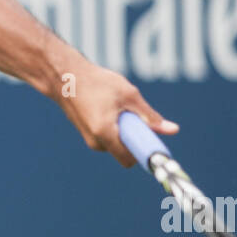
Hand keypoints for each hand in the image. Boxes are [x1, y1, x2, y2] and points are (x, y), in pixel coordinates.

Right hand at [54, 61, 178, 168]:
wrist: (64, 76)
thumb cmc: (97, 82)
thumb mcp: (129, 95)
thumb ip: (149, 116)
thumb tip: (172, 130)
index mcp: (105, 133)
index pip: (129, 159)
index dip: (143, 154)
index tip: (152, 143)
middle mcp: (95, 141)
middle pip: (124, 152)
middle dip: (134, 139)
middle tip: (135, 117)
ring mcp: (89, 138)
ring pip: (116, 143)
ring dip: (123, 131)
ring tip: (118, 107)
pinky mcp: (86, 132)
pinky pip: (107, 137)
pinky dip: (113, 127)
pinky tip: (108, 107)